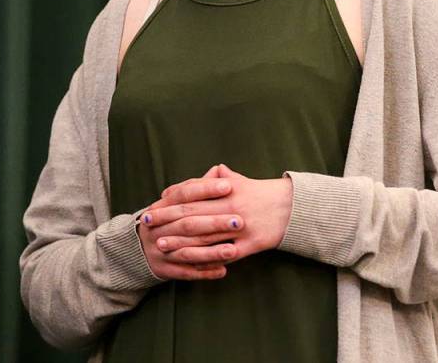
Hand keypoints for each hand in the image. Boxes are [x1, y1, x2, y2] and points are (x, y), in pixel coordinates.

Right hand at [136, 165, 243, 280]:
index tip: (229, 186)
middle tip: (240, 221)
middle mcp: (158, 228)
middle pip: (188, 224)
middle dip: (214, 222)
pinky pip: (186, 272)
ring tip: (234, 250)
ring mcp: (160, 250)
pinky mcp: (165, 270)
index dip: (206, 189)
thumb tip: (220, 170)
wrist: (138, 249)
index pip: (184, 194)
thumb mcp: (175, 203)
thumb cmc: (167, 220)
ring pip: (188, 251)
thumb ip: (198, 188)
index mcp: (161, 207)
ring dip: (212, 252)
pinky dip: (204, 272)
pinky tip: (223, 271)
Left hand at [146, 163, 293, 264]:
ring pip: (203, 236)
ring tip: (160, 244)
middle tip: (146, 224)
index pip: (192, 195)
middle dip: (167, 219)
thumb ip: (216, 178)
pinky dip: (202, 256)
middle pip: (193, 214)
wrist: (291, 208)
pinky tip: (187, 259)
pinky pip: (220, 253)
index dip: (171, 201)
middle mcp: (231, 206)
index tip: (153, 206)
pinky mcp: (248, 245)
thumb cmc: (260, 193)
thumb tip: (194, 180)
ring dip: (179, 240)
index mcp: (227, 189)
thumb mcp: (239, 180)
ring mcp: (239, 227)